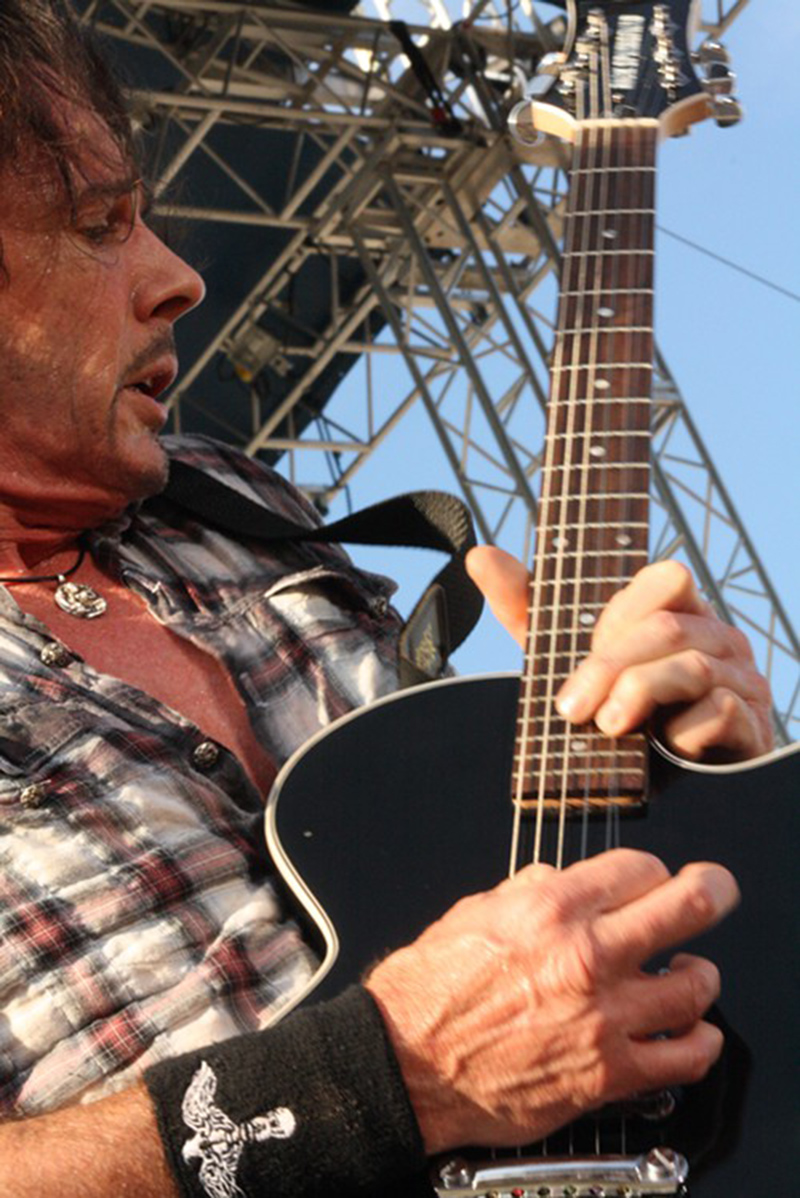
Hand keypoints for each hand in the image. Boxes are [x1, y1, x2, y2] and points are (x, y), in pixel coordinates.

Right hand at [366, 849, 738, 1153]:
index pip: (639, 868)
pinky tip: (692, 1032)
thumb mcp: (471, 912)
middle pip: (688, 907)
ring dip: (701, 974)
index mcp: (549, 908)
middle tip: (716, 889)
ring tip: (691, 971)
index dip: (648, 871)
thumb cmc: (427, 992)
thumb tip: (560, 879)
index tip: (650, 880)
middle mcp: (585, 958)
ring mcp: (603, 1018)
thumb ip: (527, 889)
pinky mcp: (607, 1075)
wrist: (406, 1066)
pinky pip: (684, 1058)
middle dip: (713, 889)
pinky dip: (700, 1042)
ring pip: (696, 986)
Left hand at [466, 548, 772, 761]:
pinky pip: (721, 710)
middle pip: (665, 627)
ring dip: (639, 695)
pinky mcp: (751, 725)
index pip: (664, 578)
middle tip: (571, 708)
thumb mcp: (562, 656)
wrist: (658, 789)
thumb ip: (526, 606)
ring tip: (606, 726)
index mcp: (677, 611)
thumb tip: (481, 555)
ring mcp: (740, 678)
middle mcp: (716, 636)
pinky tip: (662, 747)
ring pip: (693, 666)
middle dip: (609, 667)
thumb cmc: (613, 710)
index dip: (617, 613)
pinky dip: (683, 730)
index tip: (577, 647)